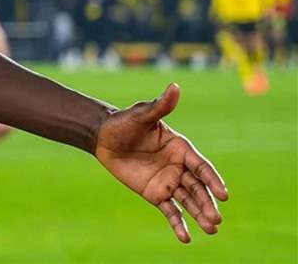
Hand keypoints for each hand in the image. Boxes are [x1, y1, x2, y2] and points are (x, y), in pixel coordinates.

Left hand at [94, 84, 227, 242]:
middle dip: (208, 203)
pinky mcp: (155, 193)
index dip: (212, 180)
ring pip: (188, 200)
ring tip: (211, 229)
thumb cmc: (122, 122)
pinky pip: (170, 210)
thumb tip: (174, 87)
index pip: (201, 166)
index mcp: (181, 147)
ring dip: (200, 214)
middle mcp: (178, 166)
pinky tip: (186, 238)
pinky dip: (178, 224)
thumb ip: (159, 106)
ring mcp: (168, 181)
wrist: (102, 137)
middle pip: (198, 187)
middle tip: (216, 219)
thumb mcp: (141, 115)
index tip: (224, 194)